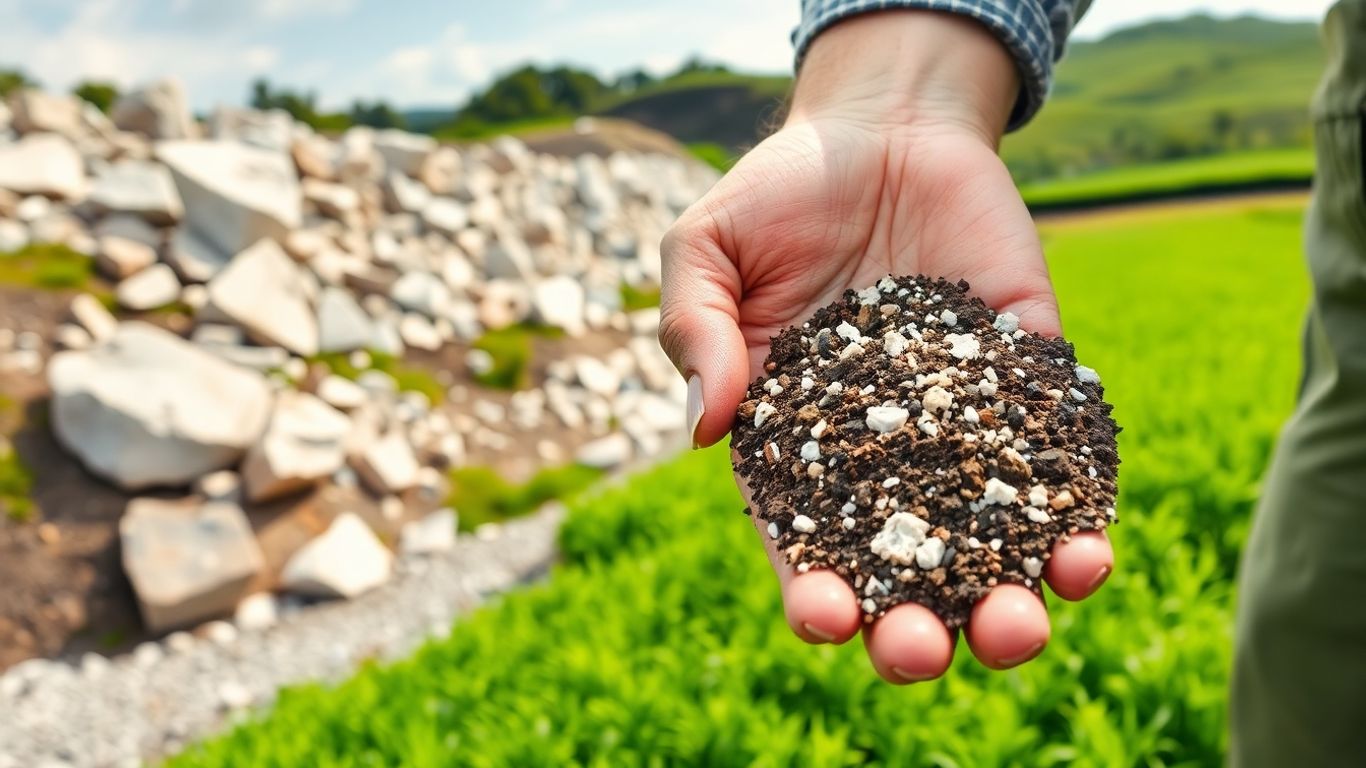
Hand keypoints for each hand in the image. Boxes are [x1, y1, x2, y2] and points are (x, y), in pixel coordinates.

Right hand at [658, 10, 1112, 681]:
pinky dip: (1075, 505)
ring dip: (1015, 595)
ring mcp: (964, 421)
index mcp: (800, 446)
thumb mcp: (707, 249)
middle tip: (925, 647)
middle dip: (917, 628)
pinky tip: (1086, 541)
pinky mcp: (1031, 373)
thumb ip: (696, 332)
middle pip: (906, 572)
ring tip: (1026, 619)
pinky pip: (1059, 452)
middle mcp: (886, 454)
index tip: (826, 617)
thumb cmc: (778, 193)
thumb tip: (702, 430)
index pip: (806, 545)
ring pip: (993, 538)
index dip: (814, 593)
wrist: (881, 125)